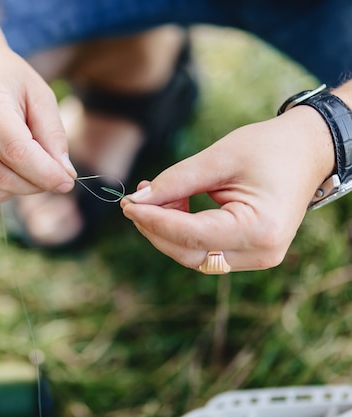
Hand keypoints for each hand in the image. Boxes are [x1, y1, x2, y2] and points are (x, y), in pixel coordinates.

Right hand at [0, 42, 76, 205]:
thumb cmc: (8, 82)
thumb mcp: (39, 95)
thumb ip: (54, 136)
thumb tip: (64, 177)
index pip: (15, 152)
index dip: (44, 173)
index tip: (67, 182)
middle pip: (3, 176)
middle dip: (36, 183)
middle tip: (53, 173)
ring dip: (19, 187)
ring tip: (27, 164)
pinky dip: (0, 190)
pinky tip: (4, 166)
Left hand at [120, 106, 333, 271]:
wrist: (307, 151)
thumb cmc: (268, 148)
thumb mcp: (219, 157)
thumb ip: (176, 181)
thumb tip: (138, 200)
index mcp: (258, 229)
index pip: (191, 235)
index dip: (154, 221)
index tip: (127, 204)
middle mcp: (260, 252)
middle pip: (188, 253)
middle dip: (155, 228)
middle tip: (134, 201)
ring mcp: (257, 257)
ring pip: (193, 255)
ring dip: (167, 230)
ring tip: (156, 196)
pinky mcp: (249, 253)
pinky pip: (204, 249)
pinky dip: (183, 231)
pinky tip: (174, 204)